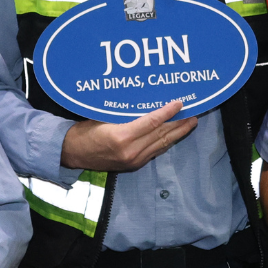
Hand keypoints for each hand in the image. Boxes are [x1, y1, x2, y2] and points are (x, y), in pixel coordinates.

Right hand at [60, 101, 195, 171]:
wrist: (73, 153)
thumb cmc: (85, 130)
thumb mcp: (103, 116)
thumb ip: (125, 113)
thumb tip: (147, 102)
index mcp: (122, 136)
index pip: (152, 122)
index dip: (168, 112)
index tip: (180, 103)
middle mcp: (130, 151)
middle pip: (161, 135)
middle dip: (180, 124)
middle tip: (194, 113)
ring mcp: (133, 160)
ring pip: (161, 144)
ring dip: (177, 134)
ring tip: (190, 123)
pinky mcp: (134, 165)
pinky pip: (155, 151)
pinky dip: (166, 142)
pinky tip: (173, 135)